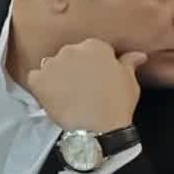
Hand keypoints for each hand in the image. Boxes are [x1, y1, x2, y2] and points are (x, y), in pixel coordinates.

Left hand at [26, 38, 143, 133]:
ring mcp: (52, 63)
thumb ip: (129, 63)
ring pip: (51, 65)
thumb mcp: (130, 82)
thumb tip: (138, 54)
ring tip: (67, 94)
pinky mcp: (38, 79)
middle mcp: (71, 49)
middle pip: (70, 55)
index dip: (95, 65)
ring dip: (56, 75)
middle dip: (75, 67)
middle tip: (83, 87)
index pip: (93, 49)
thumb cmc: (117, 104)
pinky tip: (51, 97)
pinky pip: (35, 78)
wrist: (98, 127)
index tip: (98, 78)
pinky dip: (40, 85)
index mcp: (94, 46)